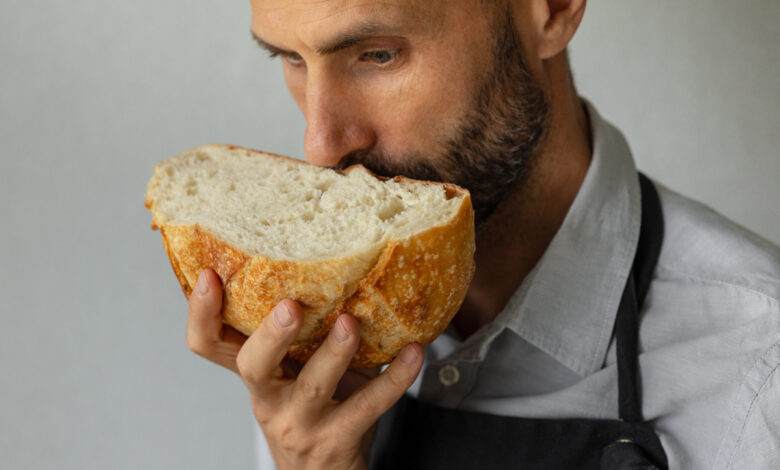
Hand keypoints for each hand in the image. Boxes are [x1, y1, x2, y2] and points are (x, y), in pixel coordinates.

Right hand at [186, 268, 423, 469]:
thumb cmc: (311, 407)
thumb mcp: (291, 371)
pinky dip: (395, 378)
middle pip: (252, 366)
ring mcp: (301, 422)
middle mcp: (268, 398)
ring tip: (351, 323)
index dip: (201, 313)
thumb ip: (298, 330)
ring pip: (313, 386)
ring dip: (334, 352)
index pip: (208, 345)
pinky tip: (414, 352)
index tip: (210, 275)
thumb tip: (331, 254)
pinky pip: (368, 406)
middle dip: (270, 335)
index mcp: (255, 373)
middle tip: (289, 306)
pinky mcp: (337, 438)